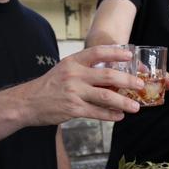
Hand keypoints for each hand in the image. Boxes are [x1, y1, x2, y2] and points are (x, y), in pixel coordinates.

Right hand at [14, 45, 144, 125]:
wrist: (28, 102)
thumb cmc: (49, 85)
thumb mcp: (64, 69)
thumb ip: (83, 69)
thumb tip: (109, 73)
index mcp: (73, 61)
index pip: (97, 52)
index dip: (115, 53)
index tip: (130, 56)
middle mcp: (74, 75)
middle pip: (107, 76)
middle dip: (128, 81)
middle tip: (140, 85)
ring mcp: (74, 92)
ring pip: (106, 97)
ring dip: (124, 102)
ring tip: (135, 106)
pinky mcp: (73, 109)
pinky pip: (97, 112)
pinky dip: (110, 115)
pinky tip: (118, 116)